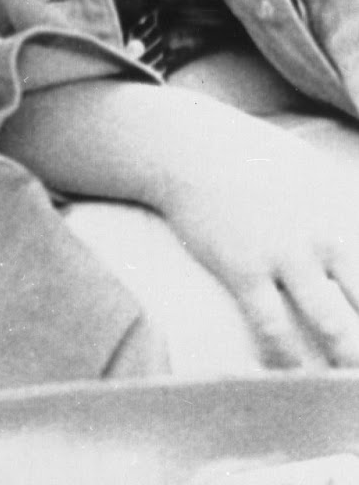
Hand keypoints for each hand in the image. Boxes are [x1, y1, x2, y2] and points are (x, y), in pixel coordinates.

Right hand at [152, 110, 358, 367]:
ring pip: (335, 326)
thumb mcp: (307, 166)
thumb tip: (351, 217)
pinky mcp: (242, 269)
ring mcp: (283, 255)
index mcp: (341, 214)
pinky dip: (287, 360)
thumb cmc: (244, 154)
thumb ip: (337, 198)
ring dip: (348, 360)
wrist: (186, 146)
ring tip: (347, 383)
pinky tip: (290, 374)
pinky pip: (273, 329)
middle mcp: (323, 238)